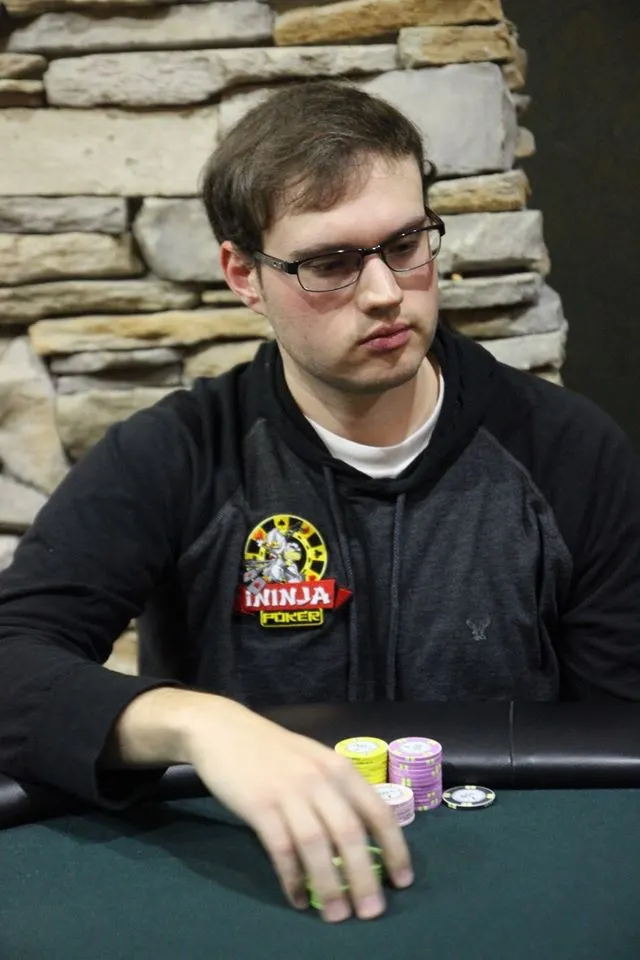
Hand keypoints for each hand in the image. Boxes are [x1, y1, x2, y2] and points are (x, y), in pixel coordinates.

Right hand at [184, 697, 413, 922]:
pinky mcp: (260, 805)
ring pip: (317, 846)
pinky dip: (292, 877)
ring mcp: (289, 791)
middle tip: (372, 912)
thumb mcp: (314, 761)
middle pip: (350, 834)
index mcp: (339, 768)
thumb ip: (336, 791)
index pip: (378, 811)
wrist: (223, 729)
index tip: (402, 881)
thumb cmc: (273, 750)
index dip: (395, 848)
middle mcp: (320, 779)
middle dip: (364, 877)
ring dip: (329, 885)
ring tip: (336, 916)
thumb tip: (359, 840)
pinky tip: (298, 898)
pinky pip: (282, 849)